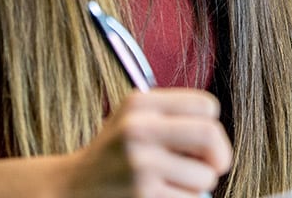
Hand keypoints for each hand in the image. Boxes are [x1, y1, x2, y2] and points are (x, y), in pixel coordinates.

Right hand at [60, 89, 231, 197]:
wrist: (70, 189)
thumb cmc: (114, 153)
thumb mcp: (133, 118)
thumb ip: (172, 115)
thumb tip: (218, 137)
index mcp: (141, 102)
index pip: (206, 107)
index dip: (213, 126)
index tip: (204, 142)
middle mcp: (139, 127)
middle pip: (210, 135)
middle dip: (221, 156)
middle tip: (216, 167)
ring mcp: (140, 162)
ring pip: (204, 176)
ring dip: (198, 186)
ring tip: (175, 183)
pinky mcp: (143, 193)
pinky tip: (162, 195)